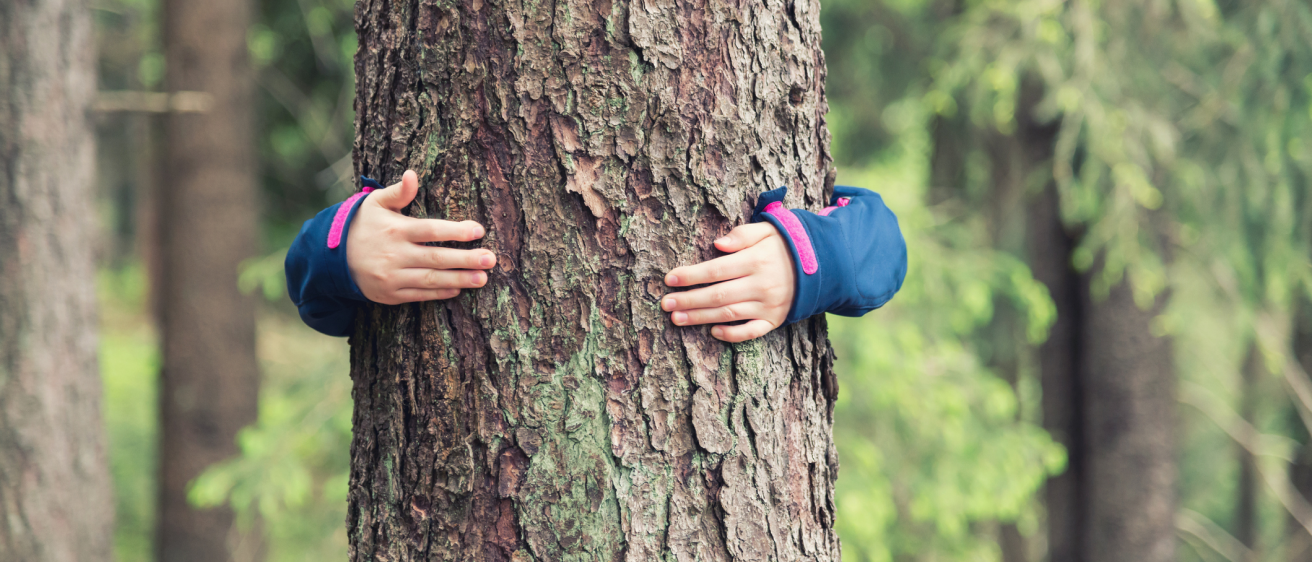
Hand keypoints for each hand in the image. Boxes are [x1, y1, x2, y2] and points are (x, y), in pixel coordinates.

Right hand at [346, 170, 496, 304]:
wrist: (332, 259)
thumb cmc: (362, 225)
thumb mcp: (375, 203)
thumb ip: (399, 192)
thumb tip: (413, 174)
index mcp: (395, 230)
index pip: (431, 230)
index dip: (456, 231)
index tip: (479, 231)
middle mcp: (394, 254)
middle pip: (436, 257)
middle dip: (465, 259)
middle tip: (491, 259)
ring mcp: (392, 277)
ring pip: (431, 279)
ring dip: (459, 280)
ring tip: (483, 279)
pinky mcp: (389, 295)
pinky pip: (419, 295)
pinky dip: (439, 293)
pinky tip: (458, 290)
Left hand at [662, 223, 795, 341]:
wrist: (823, 266)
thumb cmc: (787, 245)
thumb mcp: (769, 230)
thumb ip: (743, 234)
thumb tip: (717, 244)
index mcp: (756, 260)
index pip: (717, 269)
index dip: (691, 275)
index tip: (669, 279)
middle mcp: (761, 285)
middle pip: (718, 295)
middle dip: (689, 300)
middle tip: (665, 304)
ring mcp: (768, 305)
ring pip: (729, 314)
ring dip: (700, 318)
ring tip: (677, 319)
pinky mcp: (775, 319)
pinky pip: (752, 331)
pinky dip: (732, 334)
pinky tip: (713, 332)